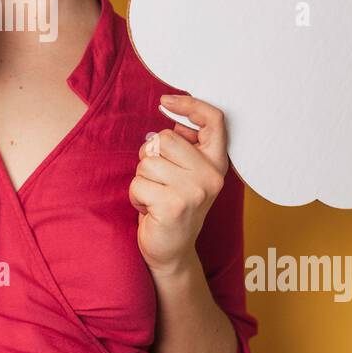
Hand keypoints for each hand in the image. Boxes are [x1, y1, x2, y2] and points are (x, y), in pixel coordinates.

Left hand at [130, 94, 229, 276]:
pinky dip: (135, 195)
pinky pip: (138, 183)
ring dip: (142, 179)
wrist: (172, 252)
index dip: (190, 104)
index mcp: (216, 163)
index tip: (166, 101)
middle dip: (150, 157)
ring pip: (147, 161)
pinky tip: (149, 209)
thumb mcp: (186, 172)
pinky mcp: (173, 205)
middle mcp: (211, 176)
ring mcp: (194, 191)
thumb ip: (184, 145)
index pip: (214, 120)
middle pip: (165, 138)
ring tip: (154, 196)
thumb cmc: (173, 206)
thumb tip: (169, 108)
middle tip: (159, 180)